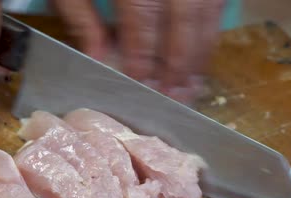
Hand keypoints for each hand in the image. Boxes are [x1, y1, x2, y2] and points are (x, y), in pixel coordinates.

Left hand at [52, 0, 224, 101]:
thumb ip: (79, 13)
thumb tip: (99, 57)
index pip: (144, 10)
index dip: (145, 51)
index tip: (144, 84)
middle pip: (187, 9)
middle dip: (183, 57)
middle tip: (178, 96)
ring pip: (208, 3)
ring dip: (202, 44)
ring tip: (193, 81)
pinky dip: (210, 22)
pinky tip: (202, 46)